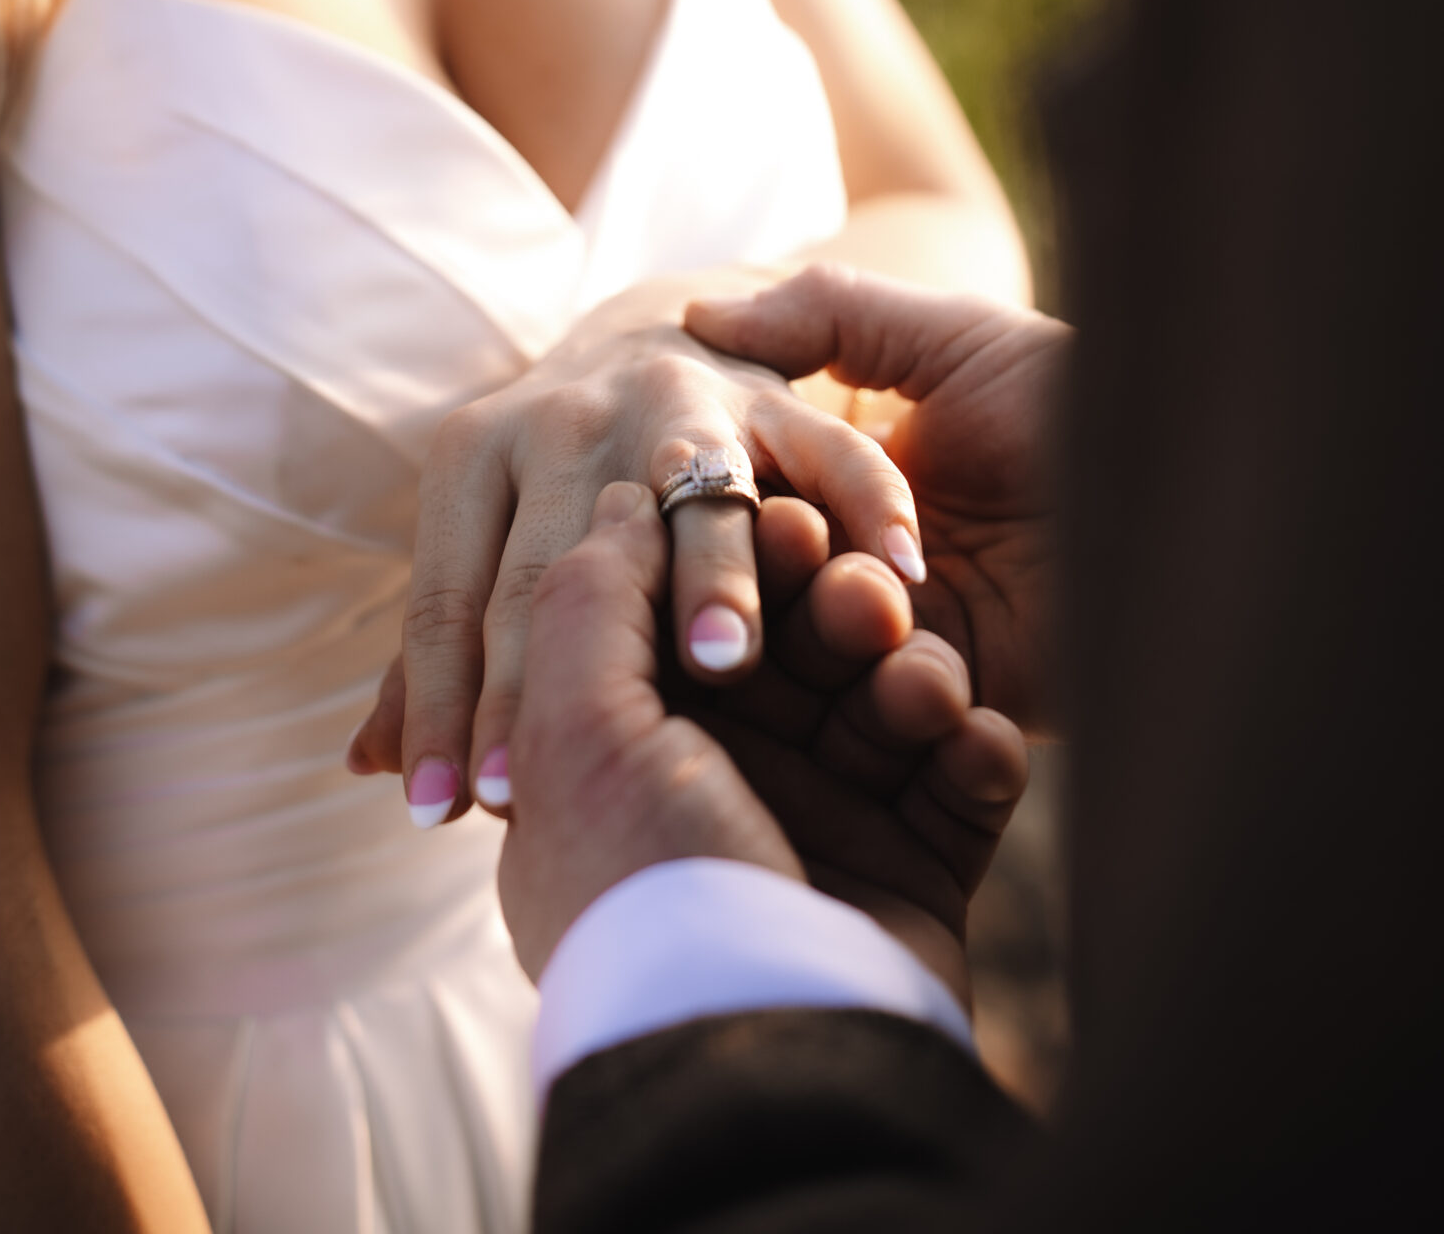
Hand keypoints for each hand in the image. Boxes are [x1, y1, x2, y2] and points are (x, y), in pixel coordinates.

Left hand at [347, 280, 928, 824]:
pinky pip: (841, 458)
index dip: (445, 704)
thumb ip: (444, 652)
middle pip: (558, 558)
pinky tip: (895, 583)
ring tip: (723, 663)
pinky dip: (873, 513)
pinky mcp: (785, 397)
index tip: (443, 813)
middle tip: (542, 772)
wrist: (663, 330)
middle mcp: (568, 417)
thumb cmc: (560, 488)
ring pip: (702, 498)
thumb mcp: (489, 545)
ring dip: (716, 581)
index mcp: (475, 453)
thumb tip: (367, 767)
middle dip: (547, 667)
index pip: (452, 598)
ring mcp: (685, 399)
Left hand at [499, 482, 1026, 995]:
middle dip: (841, 609)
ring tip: (918, 688)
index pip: (700, 615)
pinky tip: (970, 742)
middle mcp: (728, 779)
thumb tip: (623, 499)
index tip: (783, 519)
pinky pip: (963, 778)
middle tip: (864, 595)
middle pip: (804, 646)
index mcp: (634, 748)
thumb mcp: (577, 729)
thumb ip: (590, 598)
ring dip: (916, 674)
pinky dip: (974, 750)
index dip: (743, 561)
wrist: (754, 1053)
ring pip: (889, 698)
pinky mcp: (914, 873)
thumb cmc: (647, 881)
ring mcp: (826, 828)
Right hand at [687, 267, 1067, 732]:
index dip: (725, 495)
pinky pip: (896, 702)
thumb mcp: (950, 336)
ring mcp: (912, 632)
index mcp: (851, 476)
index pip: (752, 497)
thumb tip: (698, 310)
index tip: (704, 480)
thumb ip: (829, 315)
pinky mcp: (967, 694)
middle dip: (759, 571)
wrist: (1199, 480)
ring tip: (865, 595)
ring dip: (825, 626)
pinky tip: (913, 649)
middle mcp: (866, 558)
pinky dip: (891, 681)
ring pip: (819, 650)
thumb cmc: (1079, 393)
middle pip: (771, 580)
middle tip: (782, 546)